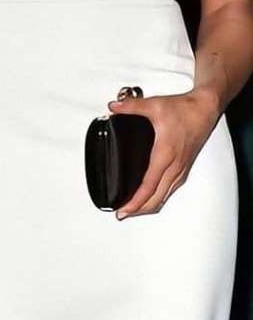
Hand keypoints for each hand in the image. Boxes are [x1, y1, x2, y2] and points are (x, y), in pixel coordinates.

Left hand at [113, 87, 221, 217]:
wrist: (205, 109)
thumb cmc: (184, 109)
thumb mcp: (154, 105)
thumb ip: (132, 106)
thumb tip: (114, 107)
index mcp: (164, 154)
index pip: (149, 186)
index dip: (135, 201)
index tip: (123, 209)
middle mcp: (174, 165)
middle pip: (156, 197)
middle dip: (139, 209)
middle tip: (122, 214)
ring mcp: (181, 168)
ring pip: (164, 195)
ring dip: (149, 205)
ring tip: (133, 209)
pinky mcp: (184, 167)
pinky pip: (171, 189)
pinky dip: (159, 197)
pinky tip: (151, 197)